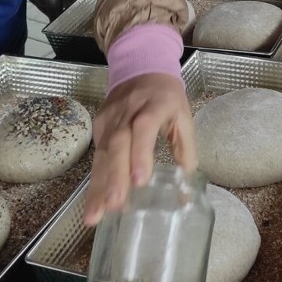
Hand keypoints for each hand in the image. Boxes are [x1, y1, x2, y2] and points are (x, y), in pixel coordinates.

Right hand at [83, 73, 196, 225]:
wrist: (140, 67)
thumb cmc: (166, 97)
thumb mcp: (183, 117)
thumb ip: (186, 149)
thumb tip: (186, 187)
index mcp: (155, 105)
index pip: (144, 127)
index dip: (140, 152)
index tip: (139, 180)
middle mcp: (128, 111)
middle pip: (118, 143)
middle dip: (115, 176)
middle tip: (115, 206)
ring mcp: (110, 118)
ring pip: (103, 151)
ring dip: (98, 184)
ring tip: (95, 214)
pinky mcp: (99, 126)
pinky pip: (97, 155)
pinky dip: (95, 179)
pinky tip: (95, 202)